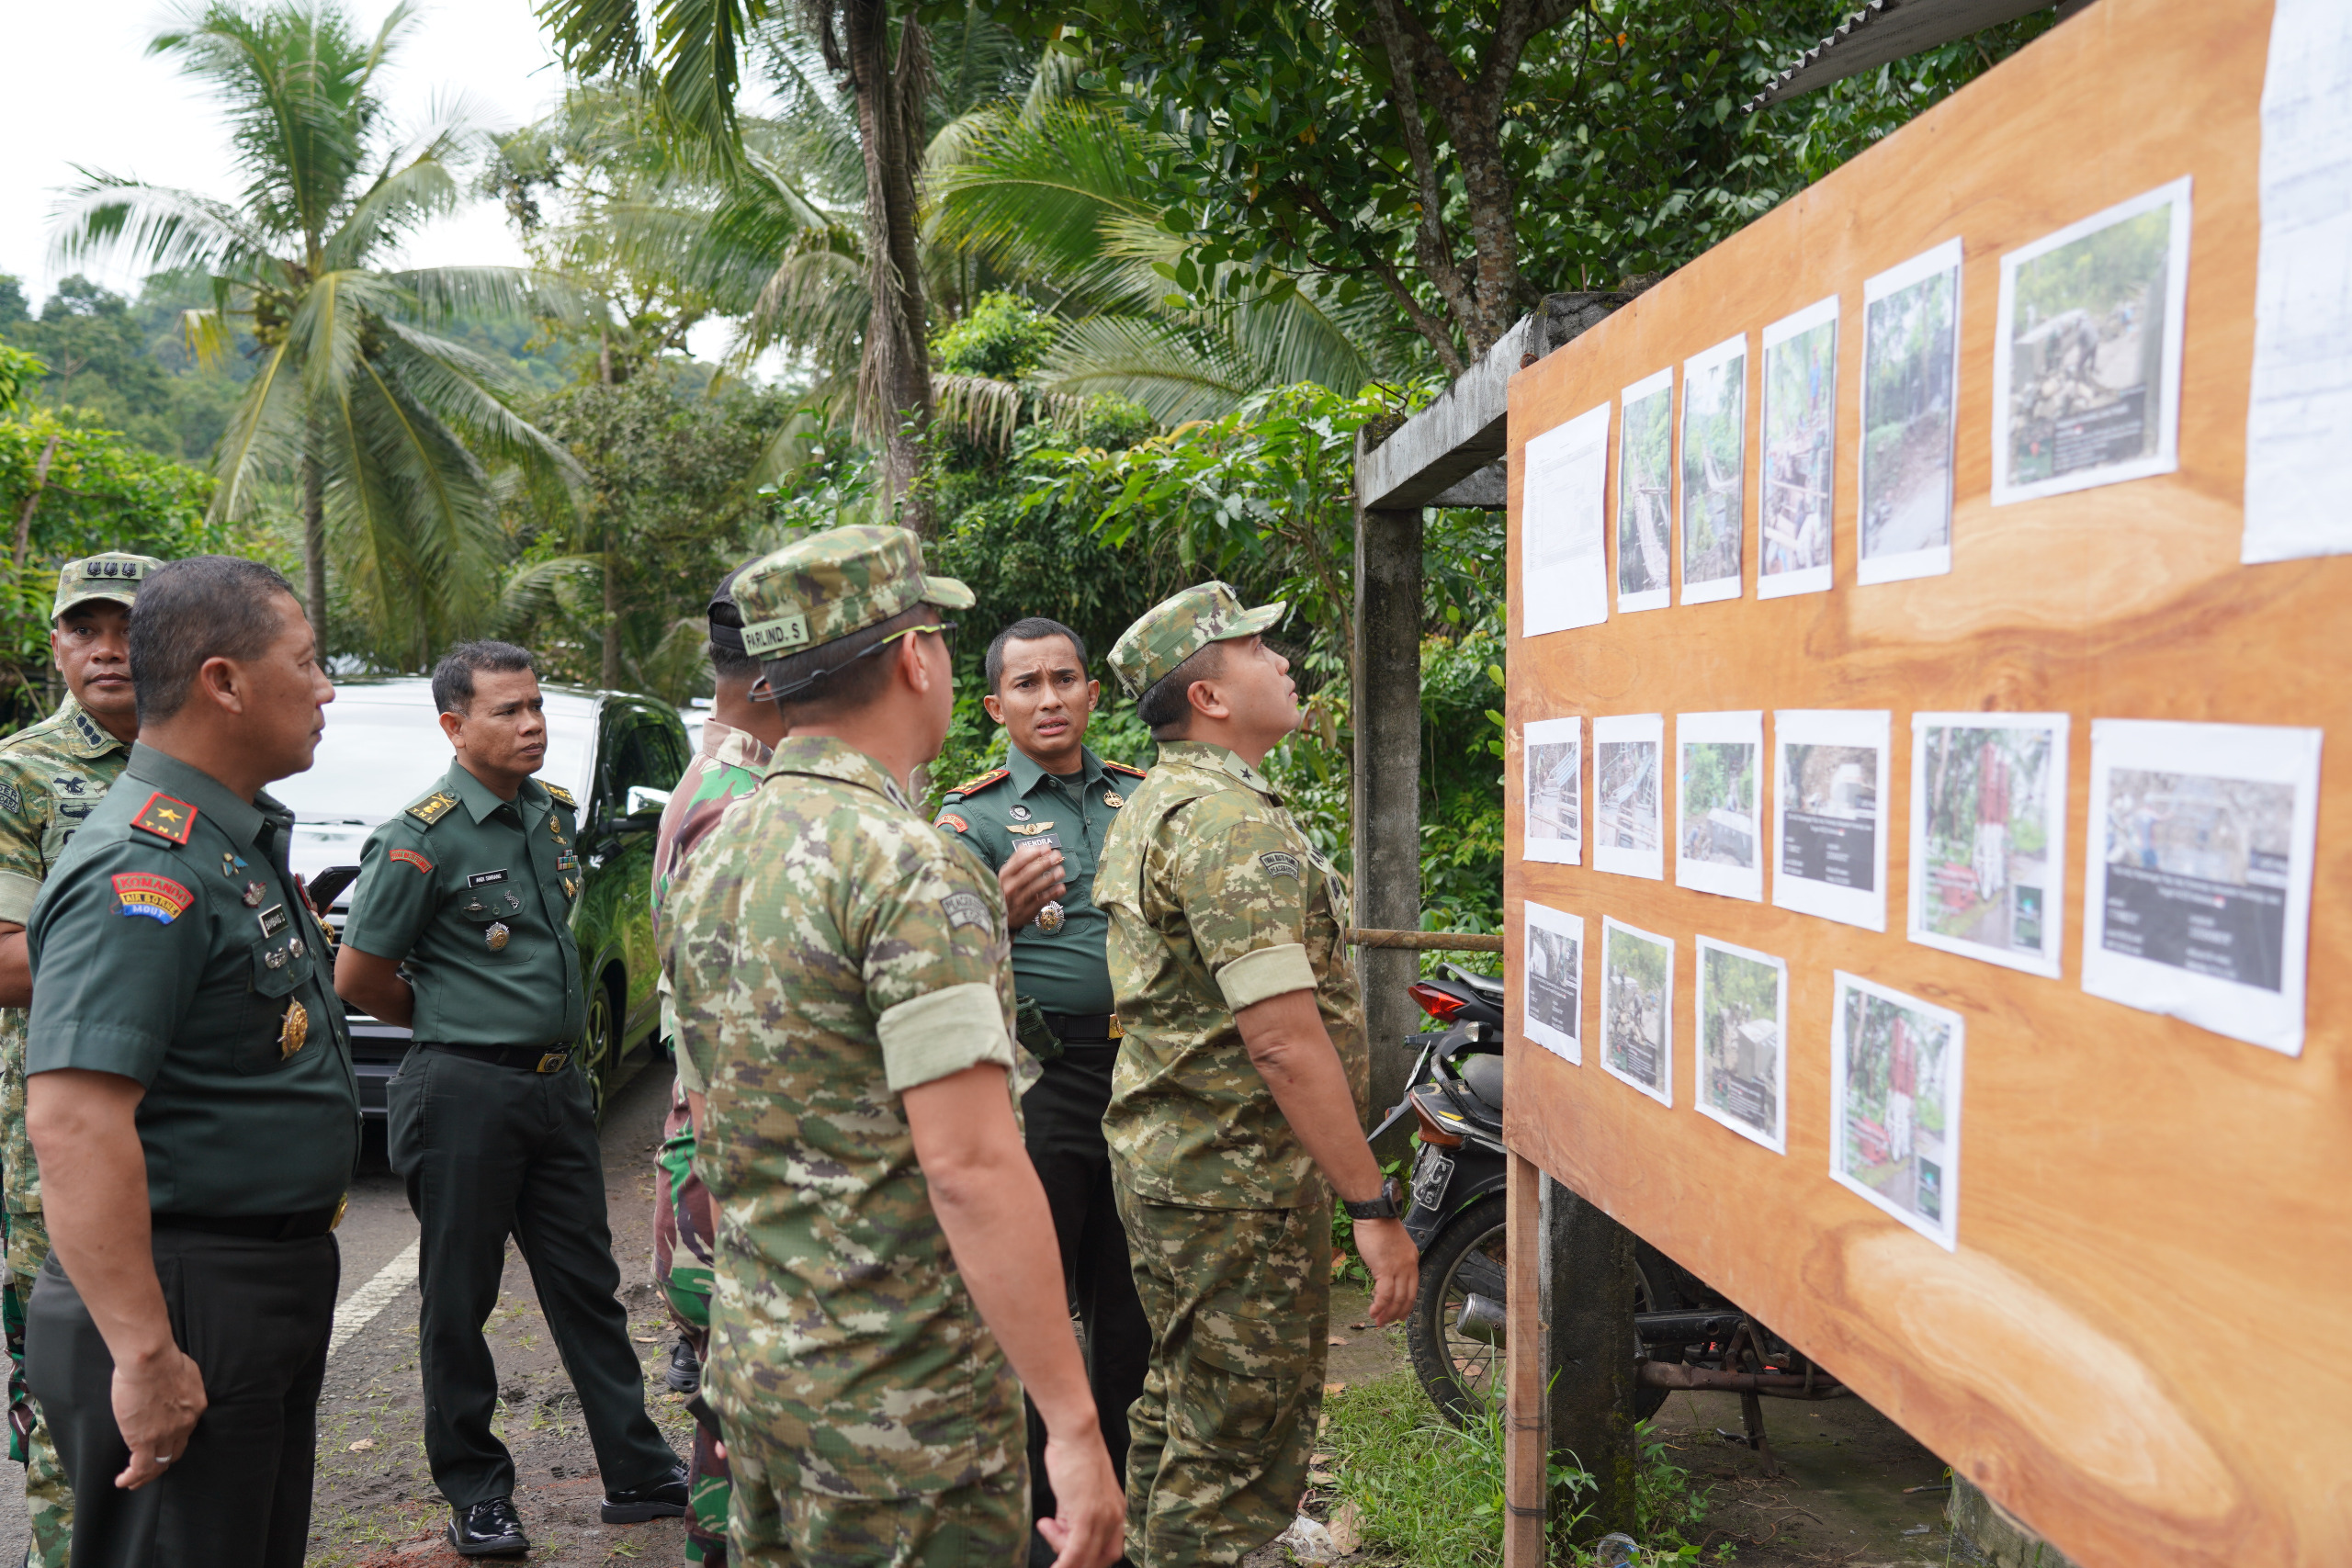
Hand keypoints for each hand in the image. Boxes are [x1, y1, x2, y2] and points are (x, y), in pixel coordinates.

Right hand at [111, 1343, 205, 1489]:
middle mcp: (184, 1425)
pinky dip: (132, 1477)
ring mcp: (165, 1435)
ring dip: (145, 1476)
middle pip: (174, 1453)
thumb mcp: (185, 1371)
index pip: (185, 1431)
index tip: (162, 1444)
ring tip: (133, 1482)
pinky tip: (123, 1481)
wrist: (150, 1360)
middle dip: (162, 1464)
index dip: (173, 1440)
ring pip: (157, 1465)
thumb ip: (181, 1385)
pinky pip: (140, 1467)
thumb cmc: (162, 1357)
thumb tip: (174, 1387)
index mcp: (195, 1407)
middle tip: (151, 1470)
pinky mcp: (144, 1439)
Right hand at [998, 842, 1067, 929]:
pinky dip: (1052, 894)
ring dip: (1049, 878)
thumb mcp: (1007, 874)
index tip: (1046, 848)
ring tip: (1061, 871)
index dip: (1033, 854)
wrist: (1000, 915)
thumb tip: (1028, 846)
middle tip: (1057, 856)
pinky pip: (1041, 901)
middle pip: (1028, 874)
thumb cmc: (1006, 889)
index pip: (1018, 862)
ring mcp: (1018, 900)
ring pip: (1035, 888)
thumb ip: (1016, 860)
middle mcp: (1010, 887)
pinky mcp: (1027, 911)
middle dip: (1044, 863)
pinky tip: (1061, 887)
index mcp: (1005, 876)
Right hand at [1034, 1425, 1124, 1567]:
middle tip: (1055, 1541)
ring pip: (1085, 1557)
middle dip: (1077, 1559)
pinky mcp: (1086, 1515)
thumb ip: (1072, 1515)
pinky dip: (1064, 1564)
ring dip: (1064, 1557)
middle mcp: (1115, 1517)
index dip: (1090, 1557)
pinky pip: (1075, 1551)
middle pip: (1100, 1558)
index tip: (1069, 1551)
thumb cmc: (1074, 1456)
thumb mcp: (1077, 1493)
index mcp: (1117, 1511)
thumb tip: (1059, 1532)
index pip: (1110, 1550)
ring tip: (1046, 1526)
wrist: (1075, 1434)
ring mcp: (1103, 1518)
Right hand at [1352, 1217, 1418, 1327]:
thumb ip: (1393, 1260)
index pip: (1413, 1288)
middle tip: (1387, 1322)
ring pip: (1397, 1298)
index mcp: (1412, 1260)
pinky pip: (1385, 1294)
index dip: (1407, 1304)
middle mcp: (1409, 1266)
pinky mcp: (1385, 1269)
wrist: (1374, 1214)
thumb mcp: (1392, 1245)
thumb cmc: (1379, 1226)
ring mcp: (1399, 1268)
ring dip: (1387, 1313)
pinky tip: (1373, 1311)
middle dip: (1397, 1313)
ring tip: (1378, 1321)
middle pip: (1407, 1297)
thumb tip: (1384, 1275)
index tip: (1400, 1314)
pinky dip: (1380, 1305)